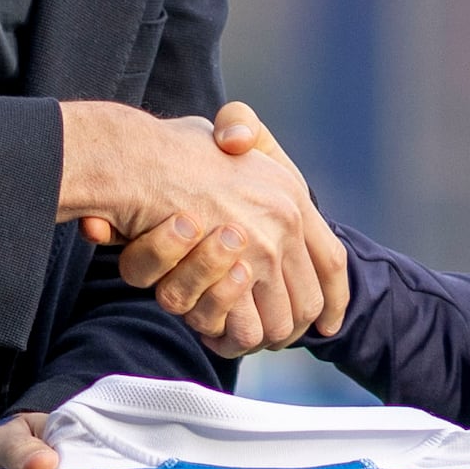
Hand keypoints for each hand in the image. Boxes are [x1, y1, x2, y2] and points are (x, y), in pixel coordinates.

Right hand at [60, 99, 346, 356]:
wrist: (136, 157)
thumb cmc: (173, 147)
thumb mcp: (223, 131)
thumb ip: (240, 134)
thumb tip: (238, 144)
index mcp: (290, 193)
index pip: (331, 261)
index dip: (333, 298)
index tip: (328, 323)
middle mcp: (286, 221)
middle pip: (307, 303)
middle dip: (289, 328)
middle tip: (267, 336)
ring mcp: (263, 250)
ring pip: (279, 323)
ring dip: (257, 334)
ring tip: (233, 332)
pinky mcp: (234, 277)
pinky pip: (248, 329)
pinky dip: (230, 338)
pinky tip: (214, 333)